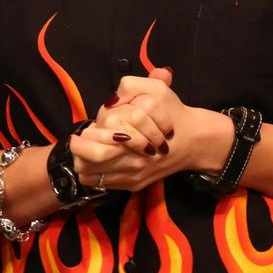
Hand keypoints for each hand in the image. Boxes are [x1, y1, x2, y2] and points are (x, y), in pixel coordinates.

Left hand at [69, 67, 216, 193]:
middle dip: (80, 152)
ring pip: (93, 176)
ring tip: (86, 151)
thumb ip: (131, 87)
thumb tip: (111, 99)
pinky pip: (104, 185)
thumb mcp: (156, 90)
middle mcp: (131, 161)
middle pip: (90, 163)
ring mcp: (133, 176)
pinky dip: (96, 173)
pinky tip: (99, 161)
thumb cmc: (173, 113)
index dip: (84, 138)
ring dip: (85, 163)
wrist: (194, 141)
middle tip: (78, 142)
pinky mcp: (135, 185)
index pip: (95, 143)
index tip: (83, 131)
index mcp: (133, 136)